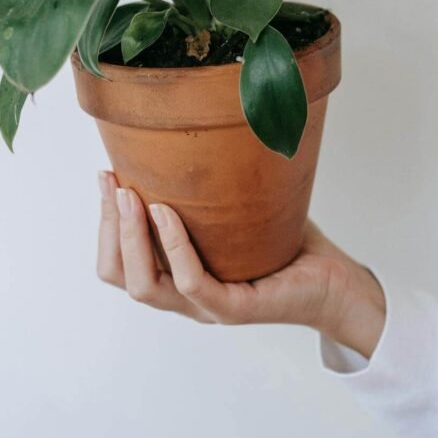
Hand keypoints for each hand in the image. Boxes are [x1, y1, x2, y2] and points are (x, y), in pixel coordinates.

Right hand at [97, 170, 385, 358]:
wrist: (334, 278)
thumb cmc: (285, 240)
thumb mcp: (233, 207)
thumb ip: (204, 186)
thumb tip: (181, 128)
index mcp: (176, 277)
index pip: (119, 262)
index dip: (103, 223)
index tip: (105, 175)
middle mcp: (185, 298)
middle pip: (120, 275)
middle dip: (107, 226)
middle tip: (110, 181)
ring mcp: (207, 308)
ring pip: (145, 285)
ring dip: (129, 237)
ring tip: (128, 194)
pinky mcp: (235, 309)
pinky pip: (191, 283)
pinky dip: (173, 246)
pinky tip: (165, 213)